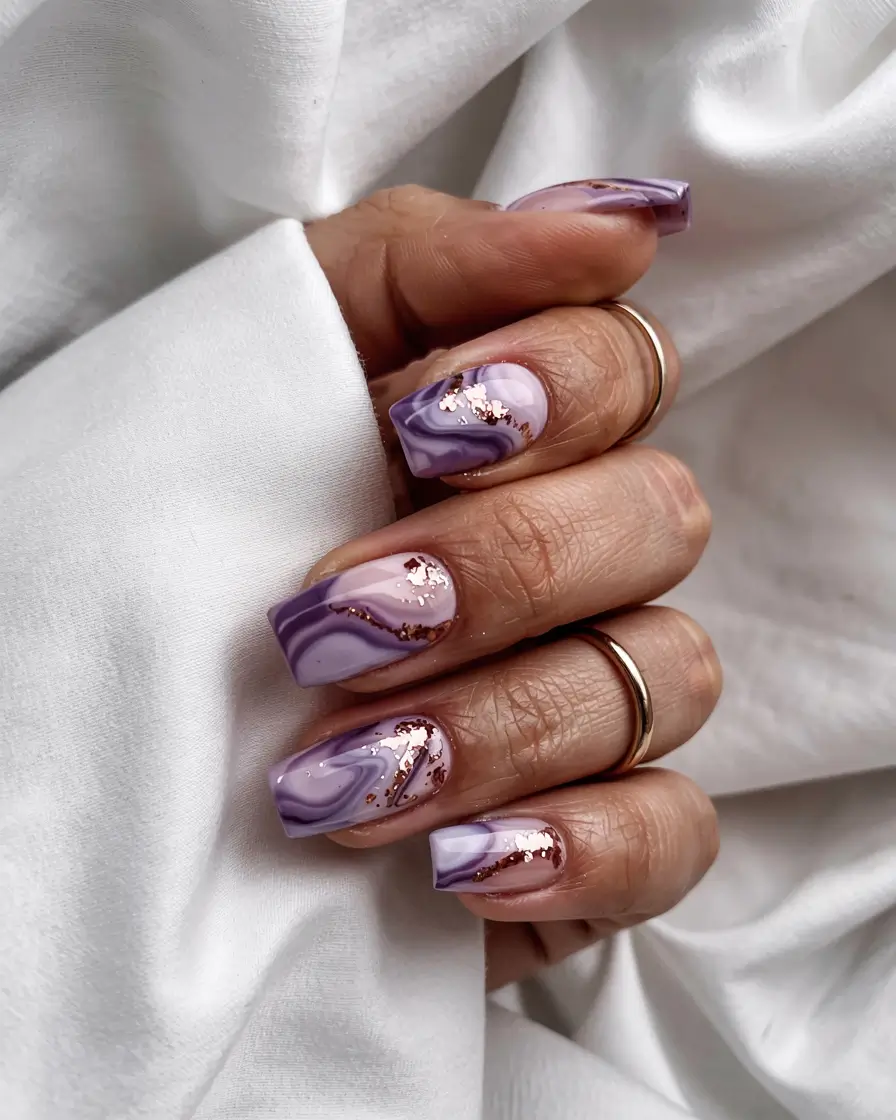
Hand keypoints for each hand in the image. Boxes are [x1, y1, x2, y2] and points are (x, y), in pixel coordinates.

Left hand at [270, 182, 719, 987]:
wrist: (117, 697)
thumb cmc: (201, 501)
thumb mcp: (280, 349)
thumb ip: (434, 266)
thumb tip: (625, 224)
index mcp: (523, 430)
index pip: (628, 366)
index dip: (555, 386)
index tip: (415, 428)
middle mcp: (582, 549)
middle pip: (657, 521)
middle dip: (506, 568)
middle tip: (340, 619)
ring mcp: (596, 690)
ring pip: (665, 679)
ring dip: (508, 721)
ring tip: (349, 773)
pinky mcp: (590, 830)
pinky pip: (670, 837)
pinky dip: (588, 848)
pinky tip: (464, 863)